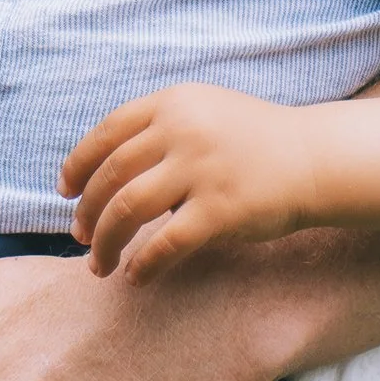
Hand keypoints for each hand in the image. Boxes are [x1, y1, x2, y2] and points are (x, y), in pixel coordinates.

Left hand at [63, 83, 325, 278]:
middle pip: (111, 175)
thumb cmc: (254, 140)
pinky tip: (135, 276)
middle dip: (88, 211)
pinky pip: (165, 244)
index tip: (65, 191)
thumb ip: (159, 128)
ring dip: (105, 241)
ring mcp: (200, 170)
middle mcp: (181, 131)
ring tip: (98, 264)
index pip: (106, 133)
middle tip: (79, 235)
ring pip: (128, 210)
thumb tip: (105, 167)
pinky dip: (143, 264)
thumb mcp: (203, 111)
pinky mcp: (220, 210)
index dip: (78, 165)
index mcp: (173, 103)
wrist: (314, 159)